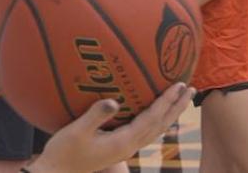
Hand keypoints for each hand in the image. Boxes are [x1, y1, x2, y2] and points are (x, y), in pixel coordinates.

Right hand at [27, 83, 194, 172]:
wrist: (57, 172)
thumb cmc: (64, 151)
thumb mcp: (77, 131)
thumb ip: (96, 116)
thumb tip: (113, 101)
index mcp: (123, 142)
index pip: (152, 118)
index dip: (166, 101)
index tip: (179, 84)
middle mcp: (129, 146)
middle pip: (160, 125)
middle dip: (176, 106)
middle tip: (191, 87)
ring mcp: (125, 149)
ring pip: (155, 130)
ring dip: (169, 113)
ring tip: (180, 98)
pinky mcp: (119, 148)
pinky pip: (145, 131)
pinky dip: (156, 120)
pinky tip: (154, 112)